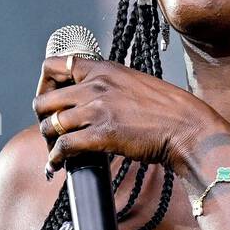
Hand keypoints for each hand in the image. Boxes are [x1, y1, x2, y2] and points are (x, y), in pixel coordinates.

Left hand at [33, 55, 227, 176]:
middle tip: (49, 131)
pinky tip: (58, 164)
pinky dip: (56, 158)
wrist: (187, 128)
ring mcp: (97, 109)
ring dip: (48, 142)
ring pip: (50, 124)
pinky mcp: (101, 134)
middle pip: (44, 100)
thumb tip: (91, 100)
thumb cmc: (168, 110)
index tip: (49, 100)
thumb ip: (109, 86)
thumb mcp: (134, 83)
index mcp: (103, 68)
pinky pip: (64, 146)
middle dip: (42, 119)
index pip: (53, 65)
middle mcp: (96, 85)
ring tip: (54, 152)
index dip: (43, 84)